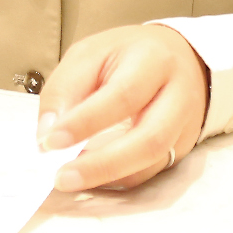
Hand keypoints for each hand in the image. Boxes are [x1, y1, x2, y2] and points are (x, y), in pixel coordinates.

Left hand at [36, 24, 208, 192]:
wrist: (177, 55)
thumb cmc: (126, 54)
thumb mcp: (89, 53)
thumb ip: (66, 88)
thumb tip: (47, 133)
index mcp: (153, 60)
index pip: (122, 96)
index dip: (85, 123)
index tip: (49, 142)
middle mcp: (178, 95)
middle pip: (149, 139)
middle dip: (101, 164)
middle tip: (61, 177)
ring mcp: (185, 125)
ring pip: (153, 161)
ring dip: (109, 176)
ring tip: (71, 179)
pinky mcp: (183, 147)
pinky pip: (151, 171)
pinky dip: (118, 178)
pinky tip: (91, 178)